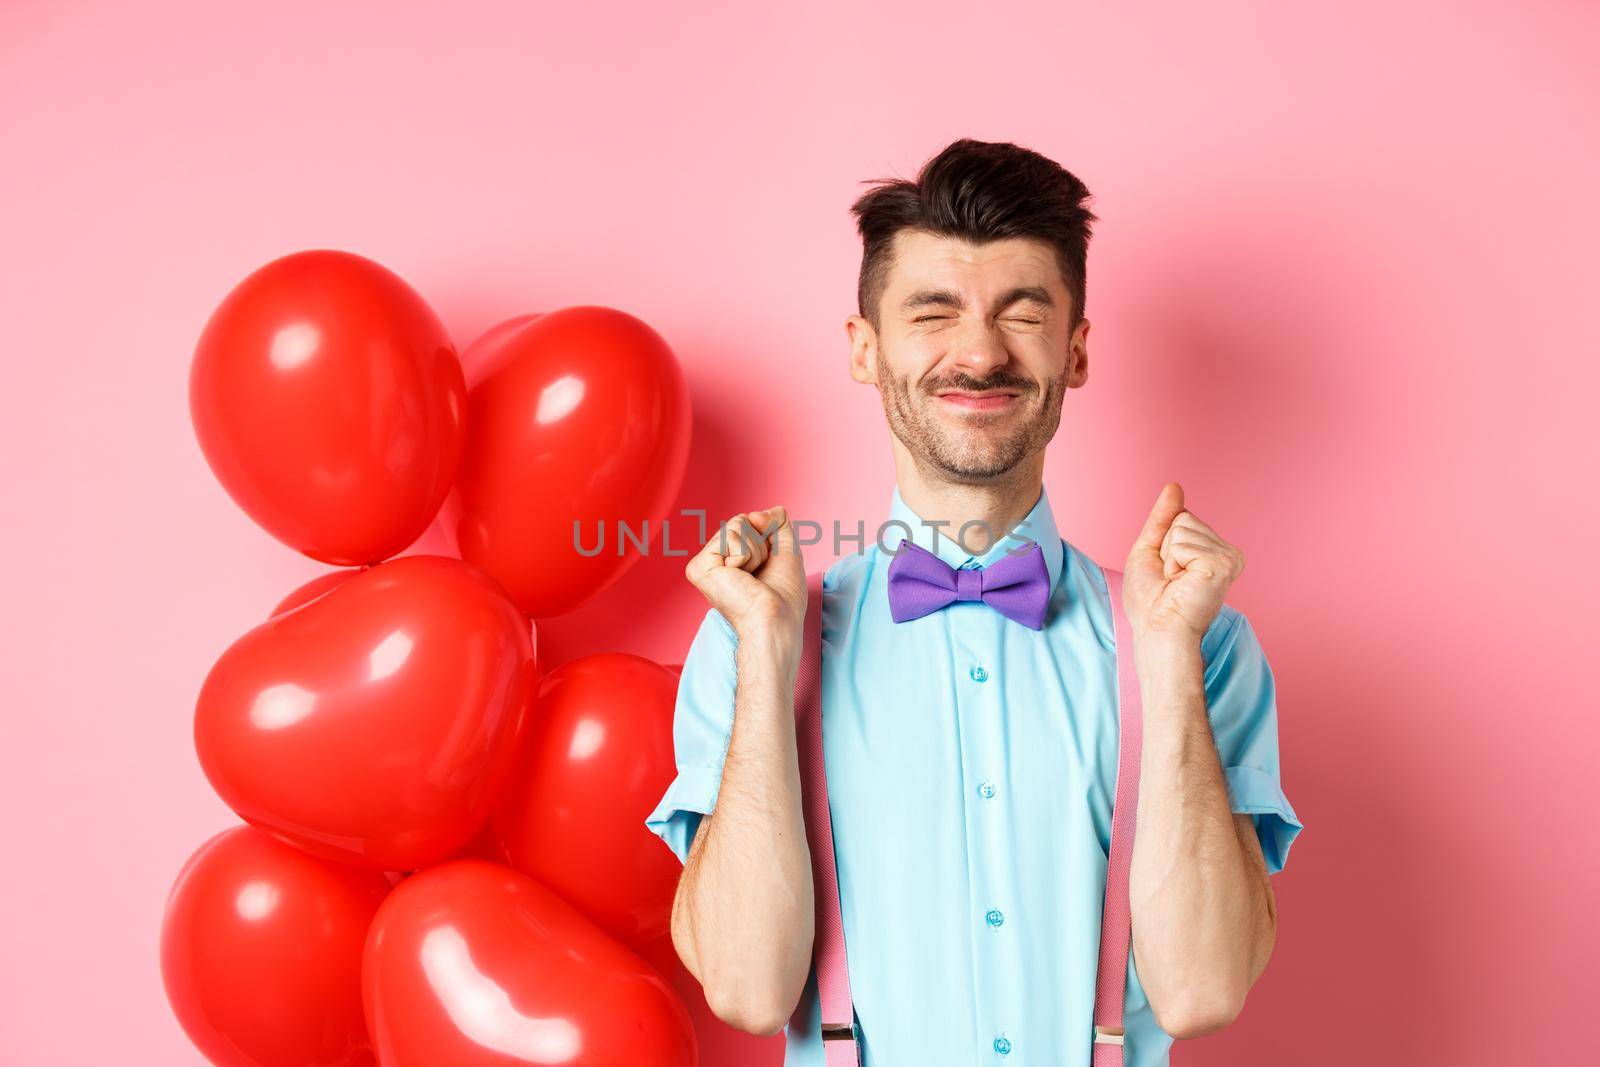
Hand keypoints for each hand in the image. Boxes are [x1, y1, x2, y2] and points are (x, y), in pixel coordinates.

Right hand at [685, 505, 807, 644]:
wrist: (776, 618)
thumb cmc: (784, 596)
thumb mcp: (787, 549)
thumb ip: (778, 522)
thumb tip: (760, 511)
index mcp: (729, 558)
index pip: (746, 522)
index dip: (766, 536)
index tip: (768, 565)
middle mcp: (713, 560)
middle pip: (741, 520)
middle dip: (760, 542)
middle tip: (759, 573)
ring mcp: (704, 564)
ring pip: (736, 525)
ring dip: (754, 550)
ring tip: (751, 577)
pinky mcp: (699, 567)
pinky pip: (730, 537)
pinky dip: (745, 554)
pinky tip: (741, 577)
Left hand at [1123, 482, 1244, 643]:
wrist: (1158, 630)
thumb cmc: (1151, 601)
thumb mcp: (1150, 550)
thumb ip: (1163, 518)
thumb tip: (1174, 486)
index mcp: (1214, 549)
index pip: (1182, 517)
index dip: (1163, 543)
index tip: (1167, 572)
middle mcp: (1227, 551)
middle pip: (1183, 519)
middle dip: (1165, 549)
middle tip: (1171, 579)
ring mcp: (1229, 557)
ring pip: (1182, 528)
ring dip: (1168, 558)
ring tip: (1177, 583)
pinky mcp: (1224, 563)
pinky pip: (1182, 543)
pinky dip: (1173, 563)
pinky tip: (1183, 583)